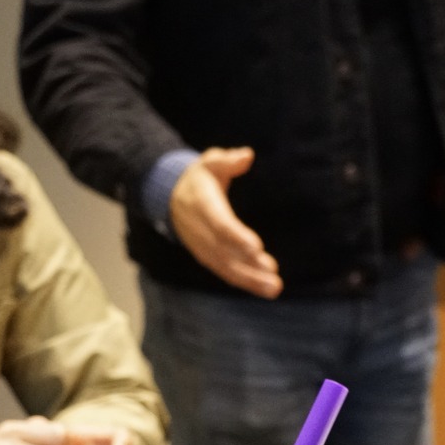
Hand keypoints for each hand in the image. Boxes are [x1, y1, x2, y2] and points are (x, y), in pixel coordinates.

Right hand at [170, 146, 281, 297]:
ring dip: (250, 280)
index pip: (220, 225)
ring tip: (274, 288)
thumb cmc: (199, 178)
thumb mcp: (210, 162)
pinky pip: (226, 272)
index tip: (257, 247)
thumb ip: (227, 160)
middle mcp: (200, 231)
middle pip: (225, 252)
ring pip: (226, 267)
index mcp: (202, 206)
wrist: (170, 197)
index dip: (237, 237)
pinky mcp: (207, 257)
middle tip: (273, 273)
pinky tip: (265, 289)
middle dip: (249, 265)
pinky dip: (245, 282)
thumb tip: (247, 155)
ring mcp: (202, 247)